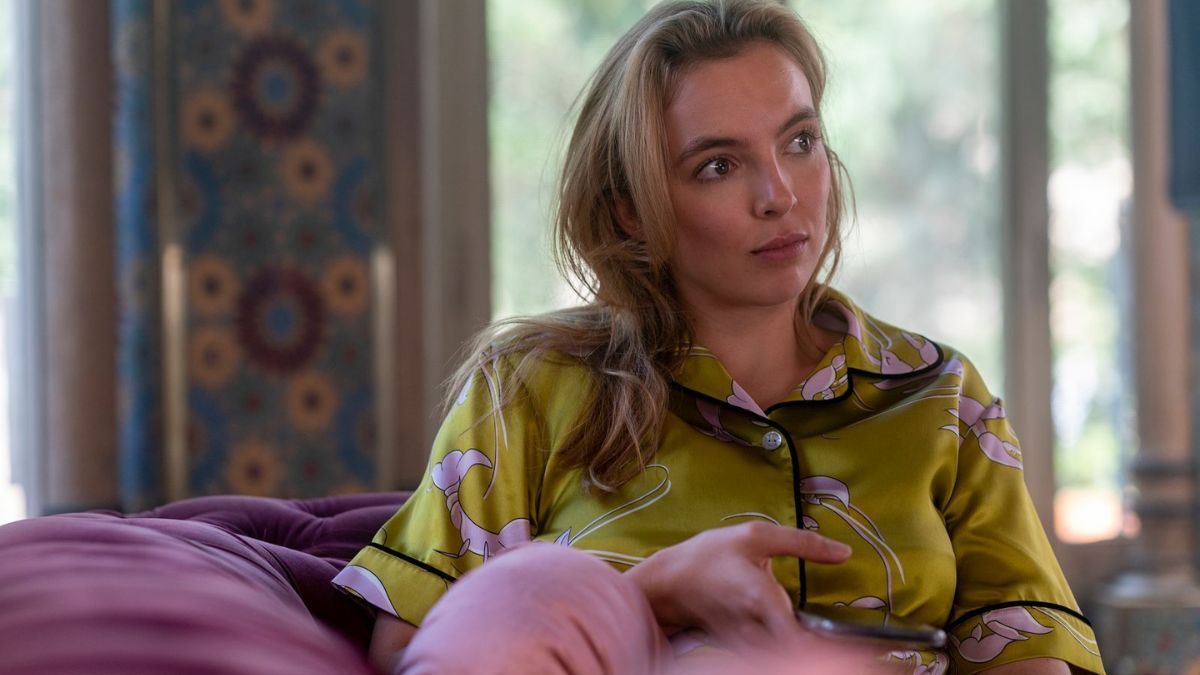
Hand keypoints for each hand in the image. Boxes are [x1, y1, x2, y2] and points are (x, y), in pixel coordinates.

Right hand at [625, 521, 850, 649]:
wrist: (667, 582)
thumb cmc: (710, 555)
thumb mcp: (755, 536)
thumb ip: (802, 544)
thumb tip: (844, 552)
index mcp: (763, 600)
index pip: (801, 640)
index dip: (828, 649)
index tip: (855, 645)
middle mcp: (755, 628)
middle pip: (795, 655)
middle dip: (819, 653)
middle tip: (853, 649)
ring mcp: (745, 643)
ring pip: (780, 659)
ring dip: (801, 654)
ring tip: (829, 648)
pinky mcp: (740, 649)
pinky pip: (766, 658)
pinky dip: (783, 654)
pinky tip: (795, 644)